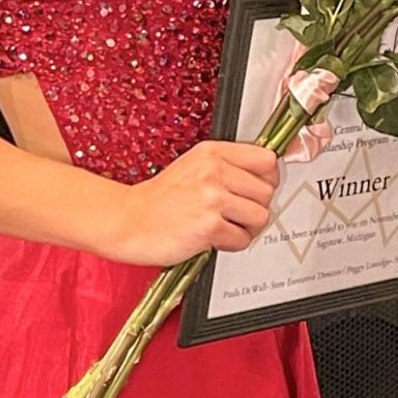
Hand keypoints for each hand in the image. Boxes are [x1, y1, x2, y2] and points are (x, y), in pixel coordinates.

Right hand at [113, 141, 279, 265]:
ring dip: (246, 228)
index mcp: (212, 152)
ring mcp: (212, 198)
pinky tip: (212, 238)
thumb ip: (227, 166)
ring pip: (260, 216)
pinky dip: (231, 244)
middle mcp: (214, 171)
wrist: (129, 221)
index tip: (258, 188)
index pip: (266, 159)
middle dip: (254, 207)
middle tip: (234, 214)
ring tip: (223, 226)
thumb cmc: (160, 199)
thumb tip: (267, 175)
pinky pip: (243, 239)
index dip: (267, 179)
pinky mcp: (209, 226)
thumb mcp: (193, 166)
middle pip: (267, 191)